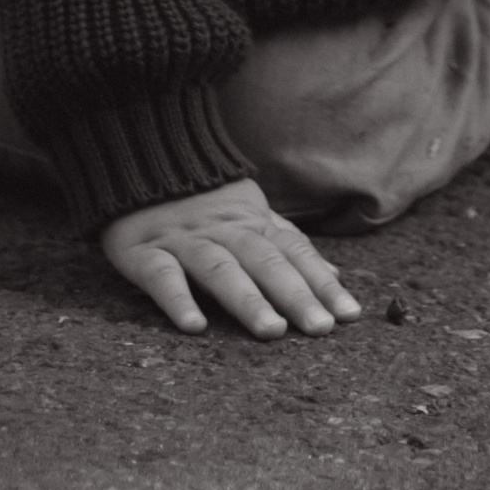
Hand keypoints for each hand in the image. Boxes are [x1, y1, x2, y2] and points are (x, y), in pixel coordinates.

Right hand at [99, 177, 361, 339]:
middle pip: (265, 262)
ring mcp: (184, 241)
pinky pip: (162, 275)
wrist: (140, 159)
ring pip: (220, 269)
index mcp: (251, 222)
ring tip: (272, 330)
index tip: (349, 315)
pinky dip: (178, 299)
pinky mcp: (143, 251)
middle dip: (295, 295)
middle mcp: (223, 231)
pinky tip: (195, 326)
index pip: (295, 253)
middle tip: (321, 328)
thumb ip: (288, 245)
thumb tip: (335, 275)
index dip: (323, 282)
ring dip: (248, 299)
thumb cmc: (202, 199)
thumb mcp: (251, 213)